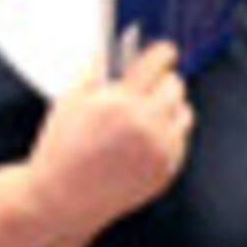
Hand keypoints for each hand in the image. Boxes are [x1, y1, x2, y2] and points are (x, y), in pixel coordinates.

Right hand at [28, 44, 191, 236]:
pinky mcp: (166, 170)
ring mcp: (159, 150)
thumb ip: (95, 69)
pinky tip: (148, 134)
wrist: (63, 198)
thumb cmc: (62, 149)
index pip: (158, 62)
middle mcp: (146, 125)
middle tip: (152, 81)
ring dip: (171, 105)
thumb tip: (113, 48)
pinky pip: (181, 139)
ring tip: (150, 109)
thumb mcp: (70, 99)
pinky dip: (169, 132)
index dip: (162, 51)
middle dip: (164, 78)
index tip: (164, 51)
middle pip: (176, 84)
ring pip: (184, 111)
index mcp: (121, 102)